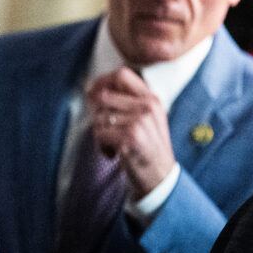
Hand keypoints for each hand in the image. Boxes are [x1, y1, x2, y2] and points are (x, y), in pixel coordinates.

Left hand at [86, 68, 175, 199]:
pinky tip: (116, 154)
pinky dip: (103, 147)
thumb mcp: (146, 119)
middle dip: (98, 115)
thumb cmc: (147, 148)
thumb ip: (126, 102)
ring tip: (117, 145)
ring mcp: (139, 121)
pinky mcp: (129, 137)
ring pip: (99, 118)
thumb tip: (91, 88)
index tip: (93, 93)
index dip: (102, 81)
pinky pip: (99, 135)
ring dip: (101, 134)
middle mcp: (147, 106)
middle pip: (103, 97)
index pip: (122, 74)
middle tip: (109, 131)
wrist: (160, 177)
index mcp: (152, 99)